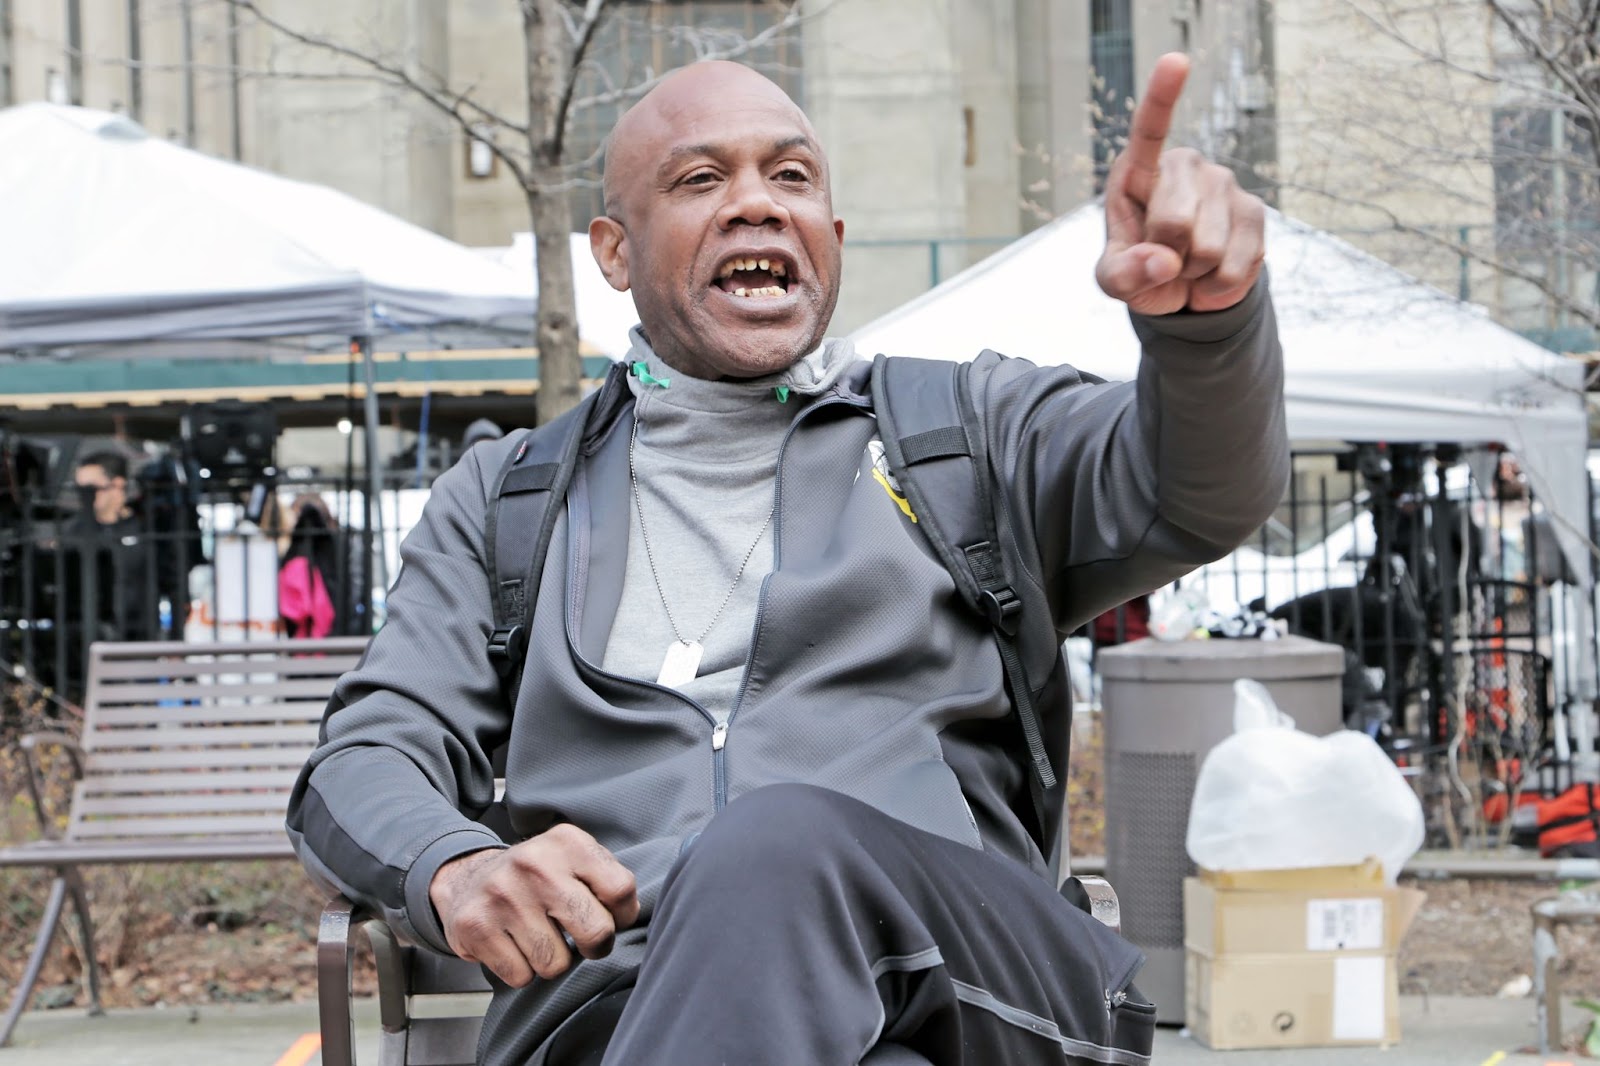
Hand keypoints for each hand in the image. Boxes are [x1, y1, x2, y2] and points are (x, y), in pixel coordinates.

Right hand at [428, 824, 639, 986]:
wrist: (468, 880)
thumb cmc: (536, 877)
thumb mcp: (573, 859)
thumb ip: (607, 879)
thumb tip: (629, 914)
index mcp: (567, 842)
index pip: (621, 889)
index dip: (624, 915)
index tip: (612, 918)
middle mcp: (534, 864)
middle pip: (595, 930)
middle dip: (595, 946)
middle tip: (583, 941)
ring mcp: (503, 896)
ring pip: (556, 964)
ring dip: (553, 961)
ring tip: (541, 938)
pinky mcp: (477, 927)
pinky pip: (521, 976)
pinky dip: (522, 970)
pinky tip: (514, 945)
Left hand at [1095, 53, 1265, 315]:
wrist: (1182, 289)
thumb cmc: (1139, 269)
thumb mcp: (1115, 280)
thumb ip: (1125, 274)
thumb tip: (1163, 261)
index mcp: (1139, 170)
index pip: (1150, 130)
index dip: (1163, 96)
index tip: (1175, 61)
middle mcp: (1185, 166)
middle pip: (1174, 222)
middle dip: (1165, 256)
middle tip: (1162, 256)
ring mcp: (1224, 184)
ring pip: (1207, 248)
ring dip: (1193, 271)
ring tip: (1187, 262)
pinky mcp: (1255, 211)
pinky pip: (1236, 264)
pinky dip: (1218, 285)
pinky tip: (1211, 274)